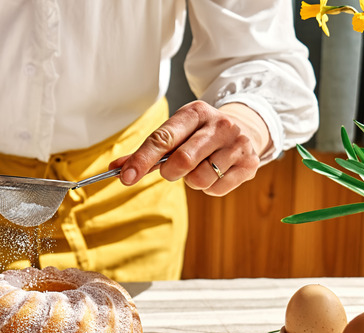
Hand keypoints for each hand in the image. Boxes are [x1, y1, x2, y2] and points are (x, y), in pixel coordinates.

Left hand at [112, 101, 271, 195]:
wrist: (246, 129)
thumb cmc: (200, 134)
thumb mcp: (176, 132)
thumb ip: (146, 151)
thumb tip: (114, 168)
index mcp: (195, 112)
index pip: (163, 138)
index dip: (142, 159)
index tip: (126, 177)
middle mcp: (219, 124)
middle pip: (182, 161)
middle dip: (171, 172)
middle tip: (173, 169)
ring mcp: (237, 143)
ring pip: (200, 179)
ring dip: (193, 180)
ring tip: (201, 166)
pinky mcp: (249, 163)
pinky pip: (216, 189)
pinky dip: (210, 187)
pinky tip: (216, 172)